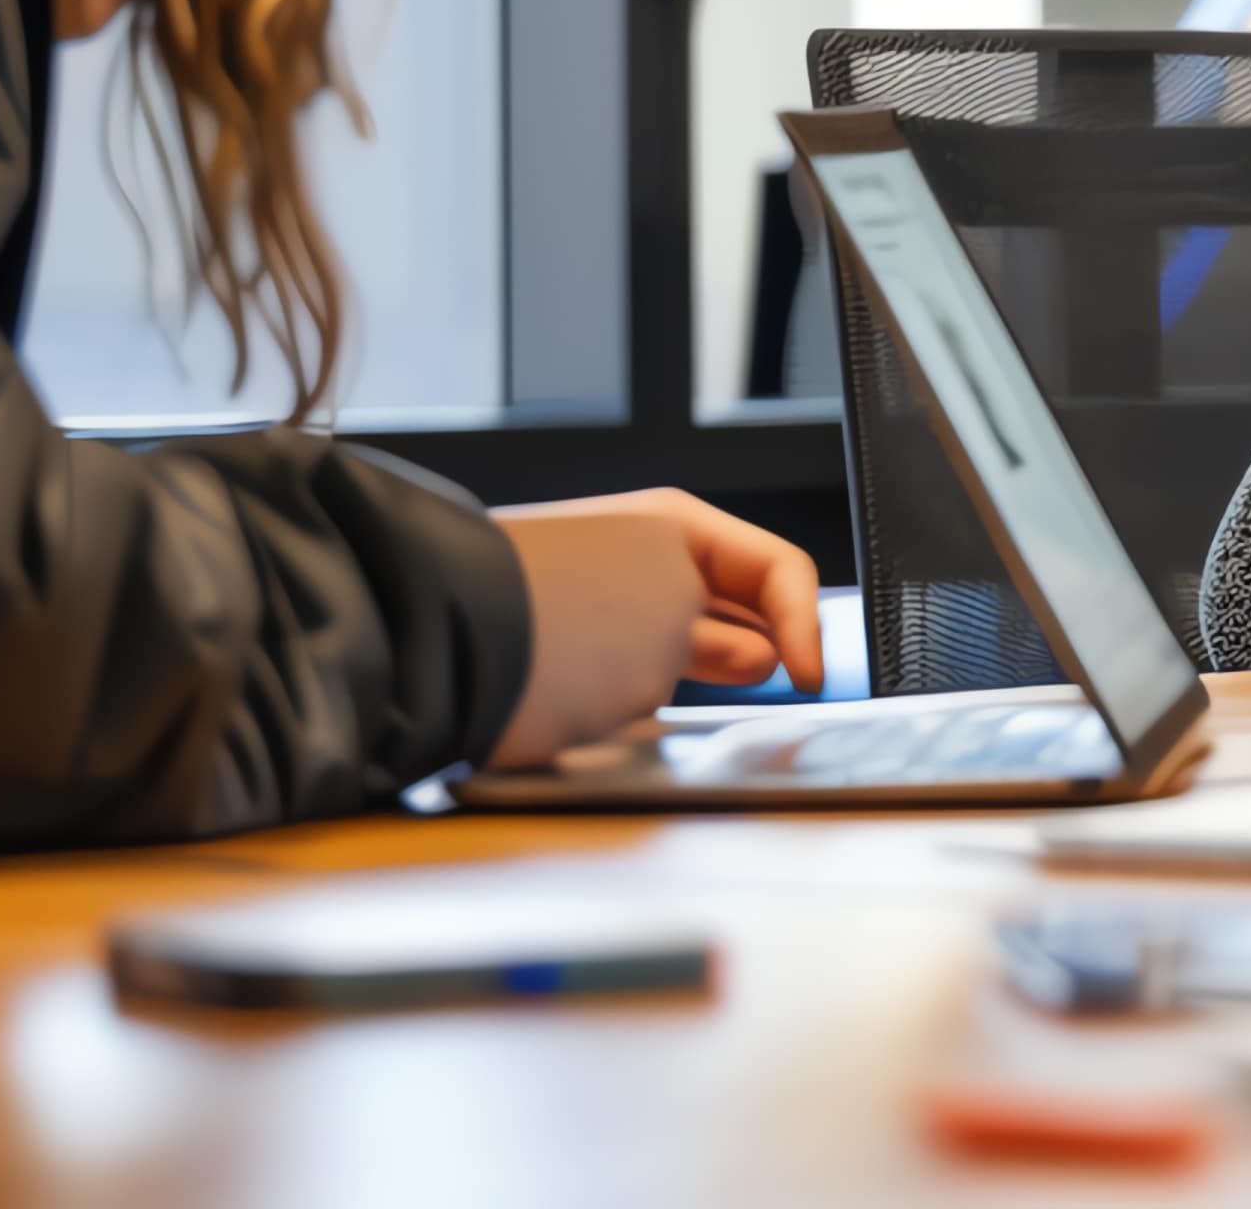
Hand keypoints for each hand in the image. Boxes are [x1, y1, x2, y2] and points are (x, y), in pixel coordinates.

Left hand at [484, 490, 827, 766]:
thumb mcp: (677, 624)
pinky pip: (628, 681)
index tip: (810, 684)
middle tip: (773, 705)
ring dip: (697, 681)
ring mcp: (596, 610)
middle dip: (758, 653)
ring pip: (680, 649)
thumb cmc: (563, 622)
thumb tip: (749, 654)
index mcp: (674, 528)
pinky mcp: (558, 659)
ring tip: (695, 712)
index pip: (779, 569)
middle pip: (731, 608)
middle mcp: (637, 560)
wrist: (440, 647)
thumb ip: (730, 642)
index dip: (808, 625)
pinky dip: (644, 704)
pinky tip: (632, 722)